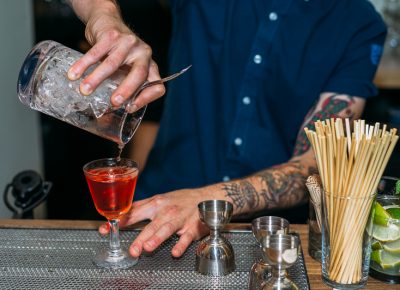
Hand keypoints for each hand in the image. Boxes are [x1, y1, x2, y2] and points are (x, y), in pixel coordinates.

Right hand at [68, 8, 164, 109]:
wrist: (107, 20)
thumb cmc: (118, 52)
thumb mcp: (127, 68)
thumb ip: (125, 84)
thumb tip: (114, 111)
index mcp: (150, 66)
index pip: (157, 86)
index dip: (146, 99)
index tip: (130, 108)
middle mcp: (143, 54)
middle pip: (139, 75)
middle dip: (126, 90)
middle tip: (113, 102)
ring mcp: (129, 43)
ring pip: (113, 64)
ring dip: (97, 79)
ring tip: (85, 90)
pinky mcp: (112, 35)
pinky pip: (96, 52)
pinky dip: (84, 64)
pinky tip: (74, 74)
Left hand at [99, 188, 213, 257]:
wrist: (207, 198)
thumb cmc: (181, 200)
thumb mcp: (160, 199)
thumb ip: (142, 207)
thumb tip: (122, 214)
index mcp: (155, 204)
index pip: (134, 212)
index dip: (120, 221)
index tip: (106, 228)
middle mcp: (166, 211)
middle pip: (151, 225)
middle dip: (140, 237)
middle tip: (132, 250)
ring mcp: (179, 219)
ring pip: (167, 229)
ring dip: (157, 238)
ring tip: (147, 248)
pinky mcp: (192, 228)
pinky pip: (186, 238)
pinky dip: (181, 244)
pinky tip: (175, 252)